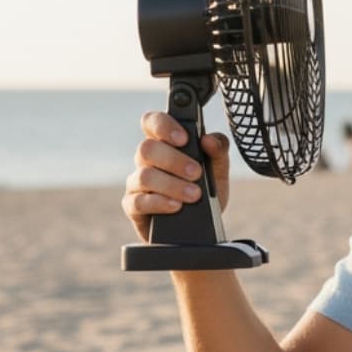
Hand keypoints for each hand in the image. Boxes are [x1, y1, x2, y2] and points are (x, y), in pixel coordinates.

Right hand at [121, 111, 230, 240]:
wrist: (200, 229)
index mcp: (164, 144)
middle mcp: (147, 161)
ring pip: (144, 176)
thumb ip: (218, 151)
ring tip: (194, 194)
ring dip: (172, 184)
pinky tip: (176, 207)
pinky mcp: (133, 206)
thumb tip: (209, 140)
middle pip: (147, 148)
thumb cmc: (205, 194)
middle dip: (174, 160)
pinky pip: (138, 201)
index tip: (184, 138)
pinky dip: (160, 203)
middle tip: (196, 173)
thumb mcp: (218, 172)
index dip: (163, 125)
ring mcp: (137, 183)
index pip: (152, 122)